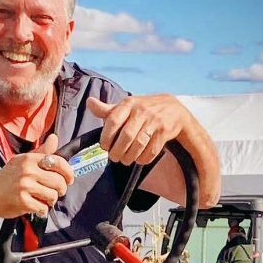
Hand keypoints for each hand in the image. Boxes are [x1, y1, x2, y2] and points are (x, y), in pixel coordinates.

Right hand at [0, 134, 74, 218]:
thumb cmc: (8, 178)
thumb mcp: (22, 161)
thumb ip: (41, 152)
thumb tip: (54, 138)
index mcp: (29, 159)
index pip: (58, 162)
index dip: (68, 172)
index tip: (69, 179)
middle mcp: (28, 171)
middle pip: (59, 182)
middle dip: (61, 189)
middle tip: (57, 192)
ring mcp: (25, 187)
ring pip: (53, 196)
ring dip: (50, 201)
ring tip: (42, 199)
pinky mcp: (23, 202)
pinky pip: (43, 208)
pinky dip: (41, 210)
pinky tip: (35, 206)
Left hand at [87, 93, 220, 207]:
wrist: (174, 110)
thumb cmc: (144, 110)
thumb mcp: (127, 107)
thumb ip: (108, 110)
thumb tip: (89, 103)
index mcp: (129, 104)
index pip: (113, 120)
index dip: (106, 136)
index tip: (104, 146)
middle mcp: (142, 111)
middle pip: (126, 136)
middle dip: (117, 151)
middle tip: (114, 157)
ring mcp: (155, 121)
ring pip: (139, 144)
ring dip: (129, 157)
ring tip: (124, 160)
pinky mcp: (164, 132)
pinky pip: (151, 150)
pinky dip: (143, 158)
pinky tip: (138, 158)